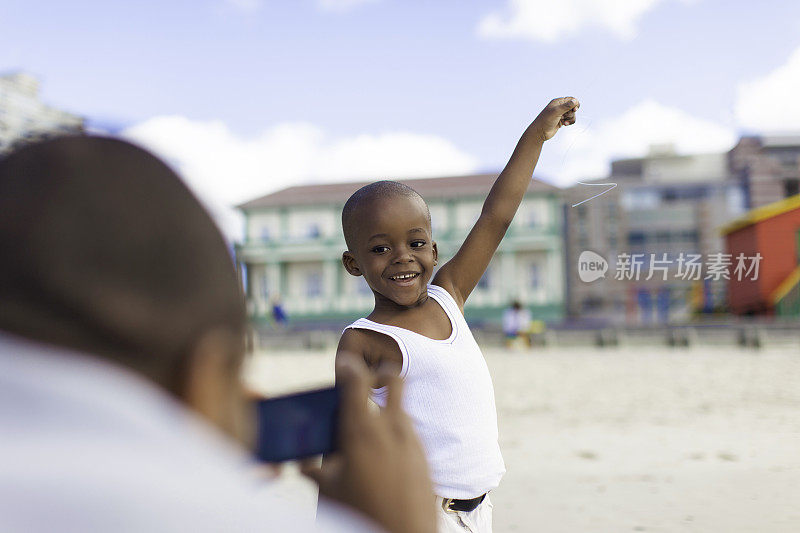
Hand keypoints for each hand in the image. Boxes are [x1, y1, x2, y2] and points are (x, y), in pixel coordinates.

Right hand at [301, 353, 435, 532]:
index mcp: (362, 431)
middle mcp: (391, 429)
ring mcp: (412, 441)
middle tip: (371, 379)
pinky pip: (410, 434)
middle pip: (394, 379)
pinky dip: (397, 435)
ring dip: (388, 409)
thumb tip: (302, 461)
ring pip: (402, 409)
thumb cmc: (362, 514)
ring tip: (371, 429)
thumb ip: (314, 469)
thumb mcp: (330, 490)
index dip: (350, 366)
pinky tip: (386, 453)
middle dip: (383, 372)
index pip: (357, 382)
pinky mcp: (425, 456)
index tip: (345, 362)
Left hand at [529, 96, 579, 141]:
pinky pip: (570, 119)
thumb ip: (566, 106)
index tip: (574, 110)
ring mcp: (561, 114)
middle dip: (571, 113)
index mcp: (558, 102)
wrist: (540, 132)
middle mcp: (560, 107)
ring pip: (572, 114)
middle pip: (573, 107)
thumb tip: (575, 101)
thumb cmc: (546, 121)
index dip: (575, 104)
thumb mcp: (556, 112)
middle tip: (565, 116)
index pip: (571, 99)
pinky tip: (564, 124)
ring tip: (564, 122)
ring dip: (570, 118)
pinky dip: (569, 122)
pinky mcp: (562, 120)